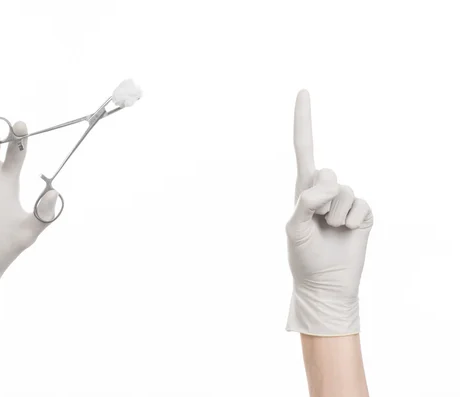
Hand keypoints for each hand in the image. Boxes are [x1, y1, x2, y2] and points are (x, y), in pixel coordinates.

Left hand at [285, 90, 373, 335]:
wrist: (326, 284)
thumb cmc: (304, 256)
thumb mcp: (294, 229)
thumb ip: (304, 202)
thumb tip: (325, 184)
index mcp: (303, 189)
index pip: (304, 148)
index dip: (304, 121)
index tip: (303, 91)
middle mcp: (324, 190)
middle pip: (327, 173)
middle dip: (321, 199)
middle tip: (317, 222)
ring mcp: (345, 201)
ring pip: (344, 192)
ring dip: (335, 216)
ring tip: (330, 232)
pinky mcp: (363, 213)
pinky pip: (361, 205)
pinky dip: (352, 222)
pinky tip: (347, 234)